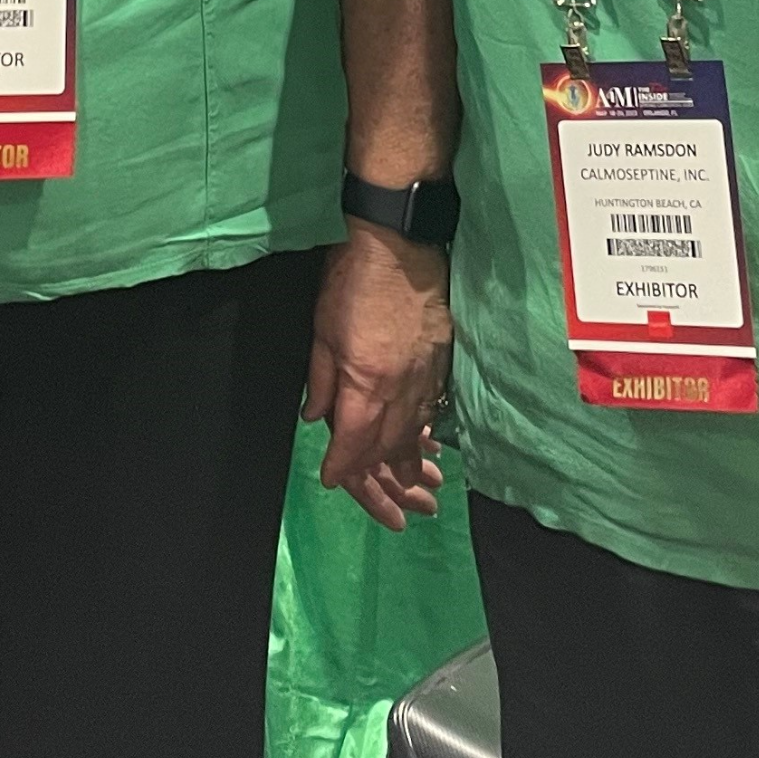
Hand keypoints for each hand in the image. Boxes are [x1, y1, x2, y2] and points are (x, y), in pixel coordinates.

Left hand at [306, 223, 452, 530]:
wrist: (398, 241)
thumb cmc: (350, 278)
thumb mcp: (321, 329)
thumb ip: (321, 379)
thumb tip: (317, 417)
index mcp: (366, 383)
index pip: (355, 443)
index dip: (345, 468)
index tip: (334, 482)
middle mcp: (401, 387)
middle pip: (391, 446)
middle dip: (386, 483)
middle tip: (394, 516)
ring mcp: (426, 373)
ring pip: (416, 431)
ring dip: (413, 464)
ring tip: (420, 493)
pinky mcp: (441, 359)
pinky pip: (432, 407)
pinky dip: (426, 431)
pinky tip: (427, 444)